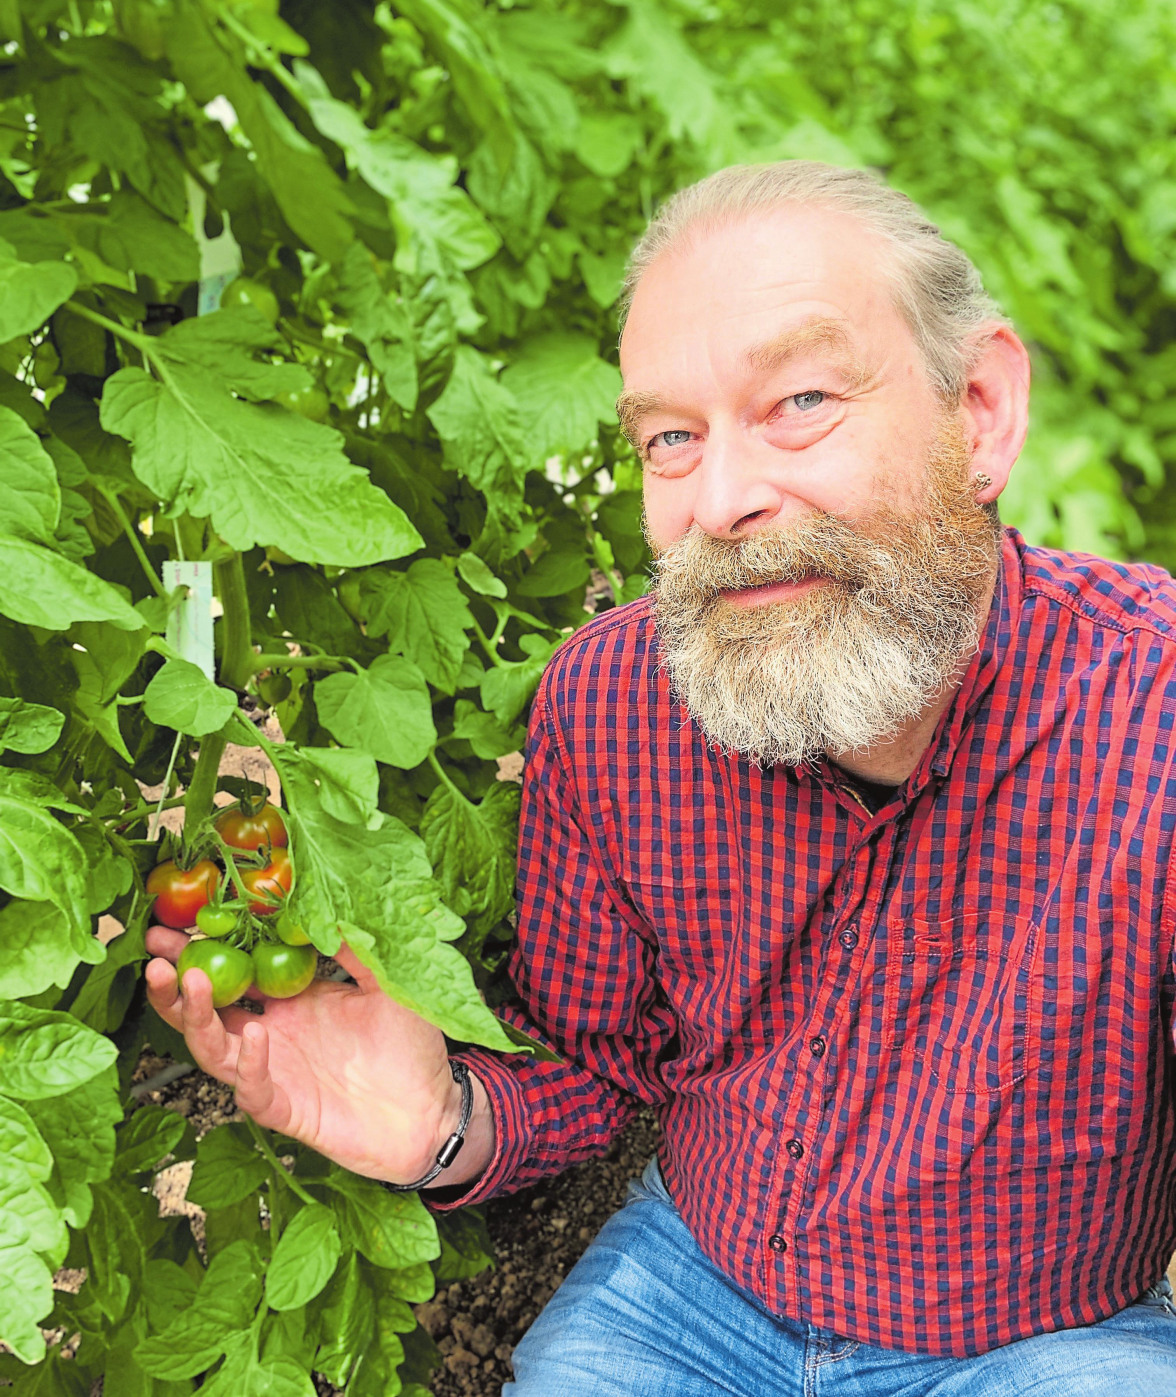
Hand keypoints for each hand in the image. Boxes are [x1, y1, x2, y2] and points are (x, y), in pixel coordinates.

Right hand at [144, 928, 491, 1186]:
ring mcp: (274, 1073)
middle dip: (176, 979)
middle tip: (154, 948)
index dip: (208, 946)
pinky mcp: (285, 1110)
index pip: (236, 970)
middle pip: (207, 1008)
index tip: (182, 916)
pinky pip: (252, 1089)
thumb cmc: (410, 1047)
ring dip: (195, 1015)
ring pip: (213, 1048)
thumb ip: (355, 947)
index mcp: (290, 1001)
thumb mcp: (388, 983)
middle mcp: (272, 1034)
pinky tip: (252, 1034)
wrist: (434, 1111)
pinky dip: (249, 1063)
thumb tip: (328, 901)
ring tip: (187, 978)